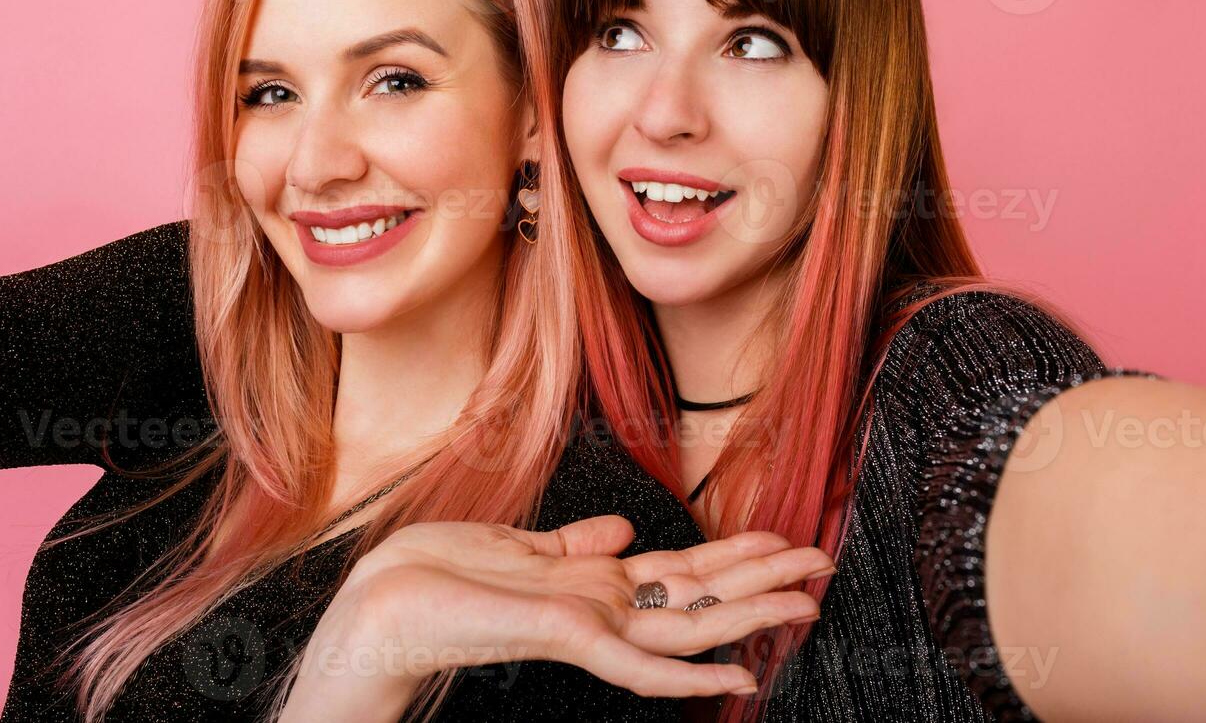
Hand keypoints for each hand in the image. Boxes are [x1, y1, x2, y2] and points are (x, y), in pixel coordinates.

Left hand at [280, 515, 832, 719]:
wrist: (378, 608)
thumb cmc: (438, 576)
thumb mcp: (518, 548)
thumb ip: (575, 546)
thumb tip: (624, 529)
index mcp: (594, 585)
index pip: (682, 571)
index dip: (736, 558)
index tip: (787, 539)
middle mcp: (603, 610)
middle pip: (700, 596)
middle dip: (764, 582)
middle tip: (827, 564)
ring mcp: (589, 628)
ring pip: (688, 624)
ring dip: (750, 613)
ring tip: (810, 601)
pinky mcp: (566, 635)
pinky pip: (641, 661)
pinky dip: (693, 672)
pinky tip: (738, 675)